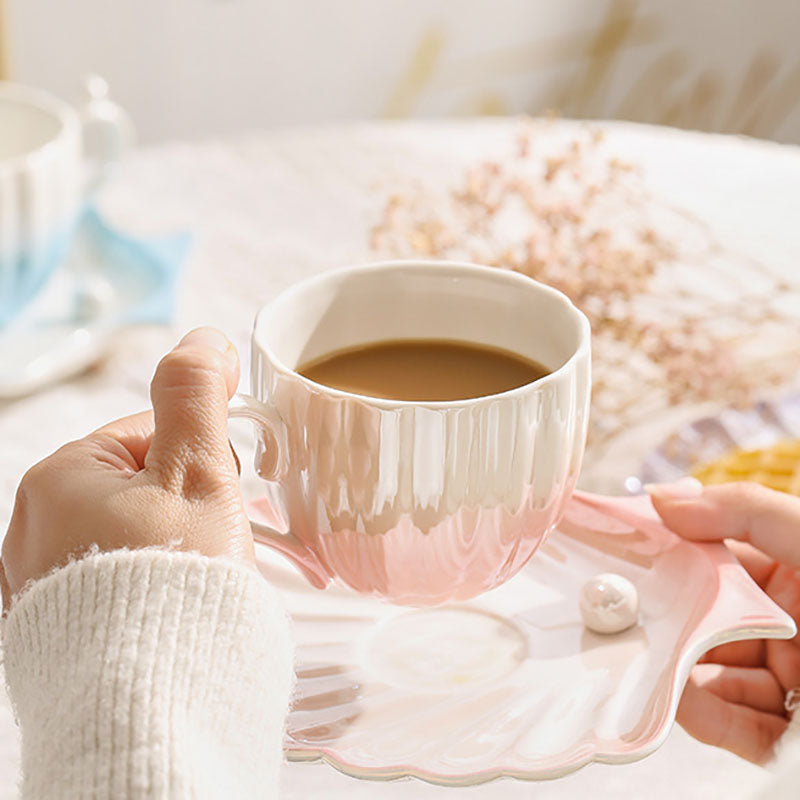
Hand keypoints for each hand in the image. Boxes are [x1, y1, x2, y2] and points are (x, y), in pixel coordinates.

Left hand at [1, 328, 252, 610]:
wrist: (150, 701)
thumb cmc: (175, 585)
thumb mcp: (198, 473)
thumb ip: (196, 398)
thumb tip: (202, 339)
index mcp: (60, 476)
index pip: (150, 435)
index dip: (201, 460)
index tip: (222, 496)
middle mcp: (32, 523)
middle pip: (139, 484)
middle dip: (187, 504)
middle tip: (210, 544)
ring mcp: (37, 577)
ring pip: (129, 532)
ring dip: (170, 545)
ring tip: (191, 581)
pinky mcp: (52, 622)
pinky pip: (111, 577)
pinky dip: (143, 584)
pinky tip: (164, 608)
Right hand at [649, 479, 799, 762]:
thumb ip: (741, 510)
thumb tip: (660, 495)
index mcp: (794, 573)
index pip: (715, 558)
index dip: (670, 551)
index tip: (627, 547)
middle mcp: (786, 624)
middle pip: (706, 617)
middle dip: (666, 613)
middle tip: (624, 607)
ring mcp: (787, 680)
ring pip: (711, 671)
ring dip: (675, 665)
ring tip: (641, 654)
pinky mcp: (788, 734)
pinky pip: (732, 723)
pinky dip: (698, 711)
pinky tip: (674, 694)